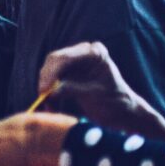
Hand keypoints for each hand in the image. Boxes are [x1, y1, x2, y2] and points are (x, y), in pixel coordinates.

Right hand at [36, 42, 164, 139]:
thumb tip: (50, 92)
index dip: (52, 72)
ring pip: (50, 70)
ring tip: (46, 104)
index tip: (45, 89)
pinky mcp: (68, 74)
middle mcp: (83, 53)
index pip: (66, 57)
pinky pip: (52, 80)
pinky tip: (50, 105)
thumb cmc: (116, 102)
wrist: (122, 112)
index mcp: (95, 53)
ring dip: (45, 87)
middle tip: (42, 97)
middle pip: (55, 61)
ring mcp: (74, 63)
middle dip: (46, 79)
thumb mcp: (95, 95)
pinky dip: (49, 93)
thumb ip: (73, 89)